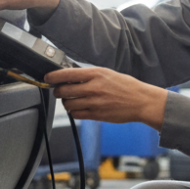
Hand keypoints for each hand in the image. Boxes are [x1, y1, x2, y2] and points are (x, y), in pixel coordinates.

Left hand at [44, 67, 167, 130]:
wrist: (142, 101)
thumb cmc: (127, 86)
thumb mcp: (108, 73)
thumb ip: (89, 75)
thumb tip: (70, 75)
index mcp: (96, 74)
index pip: (66, 74)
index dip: (52, 77)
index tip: (48, 78)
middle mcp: (93, 88)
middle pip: (63, 91)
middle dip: (58, 91)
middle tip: (60, 91)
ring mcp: (94, 102)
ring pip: (67, 104)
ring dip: (66, 102)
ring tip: (71, 100)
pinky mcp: (97, 115)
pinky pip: (76, 114)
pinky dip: (74, 112)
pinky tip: (79, 108)